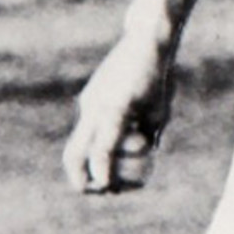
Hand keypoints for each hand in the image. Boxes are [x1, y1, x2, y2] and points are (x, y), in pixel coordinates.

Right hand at [63, 36, 173, 194]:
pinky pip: (88, 126)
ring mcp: (89, 101)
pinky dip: (96, 141)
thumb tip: (140, 157)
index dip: (103, 174)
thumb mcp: (160, 110)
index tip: (110, 187)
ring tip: (110, 174)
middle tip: (99, 191)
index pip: (102, 151)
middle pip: (74, 153)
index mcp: (115, 110)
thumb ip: (147, 136)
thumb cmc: (157, 76)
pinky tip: (116, 141)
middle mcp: (96, 106)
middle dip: (81, 179)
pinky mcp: (89, 96)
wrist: (144, 42)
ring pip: (79, 142)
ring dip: (89, 162)